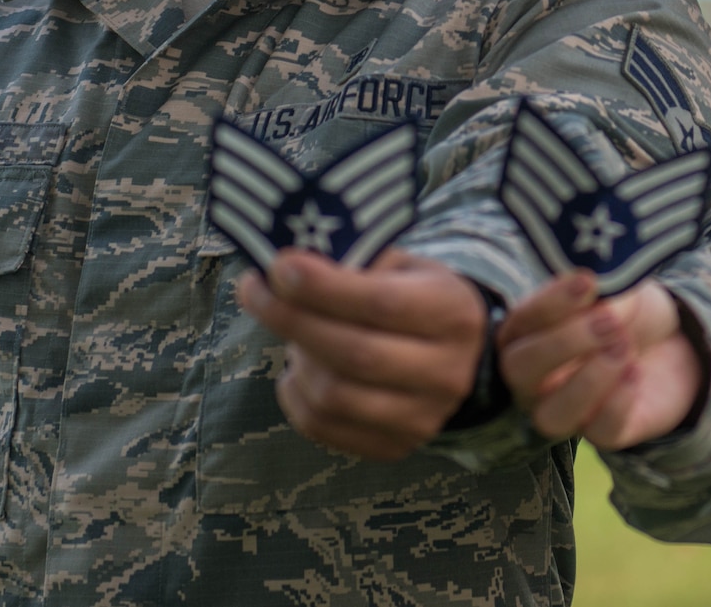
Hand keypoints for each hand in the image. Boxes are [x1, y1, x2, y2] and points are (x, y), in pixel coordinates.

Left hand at [237, 246, 487, 461]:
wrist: (456, 353)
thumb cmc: (415, 294)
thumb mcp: (401, 264)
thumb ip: (354, 264)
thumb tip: (285, 269)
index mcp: (453, 313)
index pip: (381, 304)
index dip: (323, 287)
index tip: (278, 266)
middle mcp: (446, 373)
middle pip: (355, 354)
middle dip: (293, 320)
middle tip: (255, 291)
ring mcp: (422, 418)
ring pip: (335, 396)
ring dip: (296, 358)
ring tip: (287, 328)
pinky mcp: (394, 447)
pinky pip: (324, 427)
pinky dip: (295, 395)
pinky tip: (297, 366)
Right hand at [495, 272, 704, 450]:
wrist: (669, 342)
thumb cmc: (623, 311)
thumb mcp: (616, 289)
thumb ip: (602, 293)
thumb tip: (599, 305)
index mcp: (527, 334)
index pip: (520, 322)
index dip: (550, 303)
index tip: (588, 282)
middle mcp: (535, 378)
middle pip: (519, 371)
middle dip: (562, 344)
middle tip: (609, 321)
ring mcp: (567, 410)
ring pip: (551, 416)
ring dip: (588, 380)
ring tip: (624, 347)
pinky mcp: (606, 433)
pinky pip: (600, 433)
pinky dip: (618, 402)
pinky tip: (636, 372)